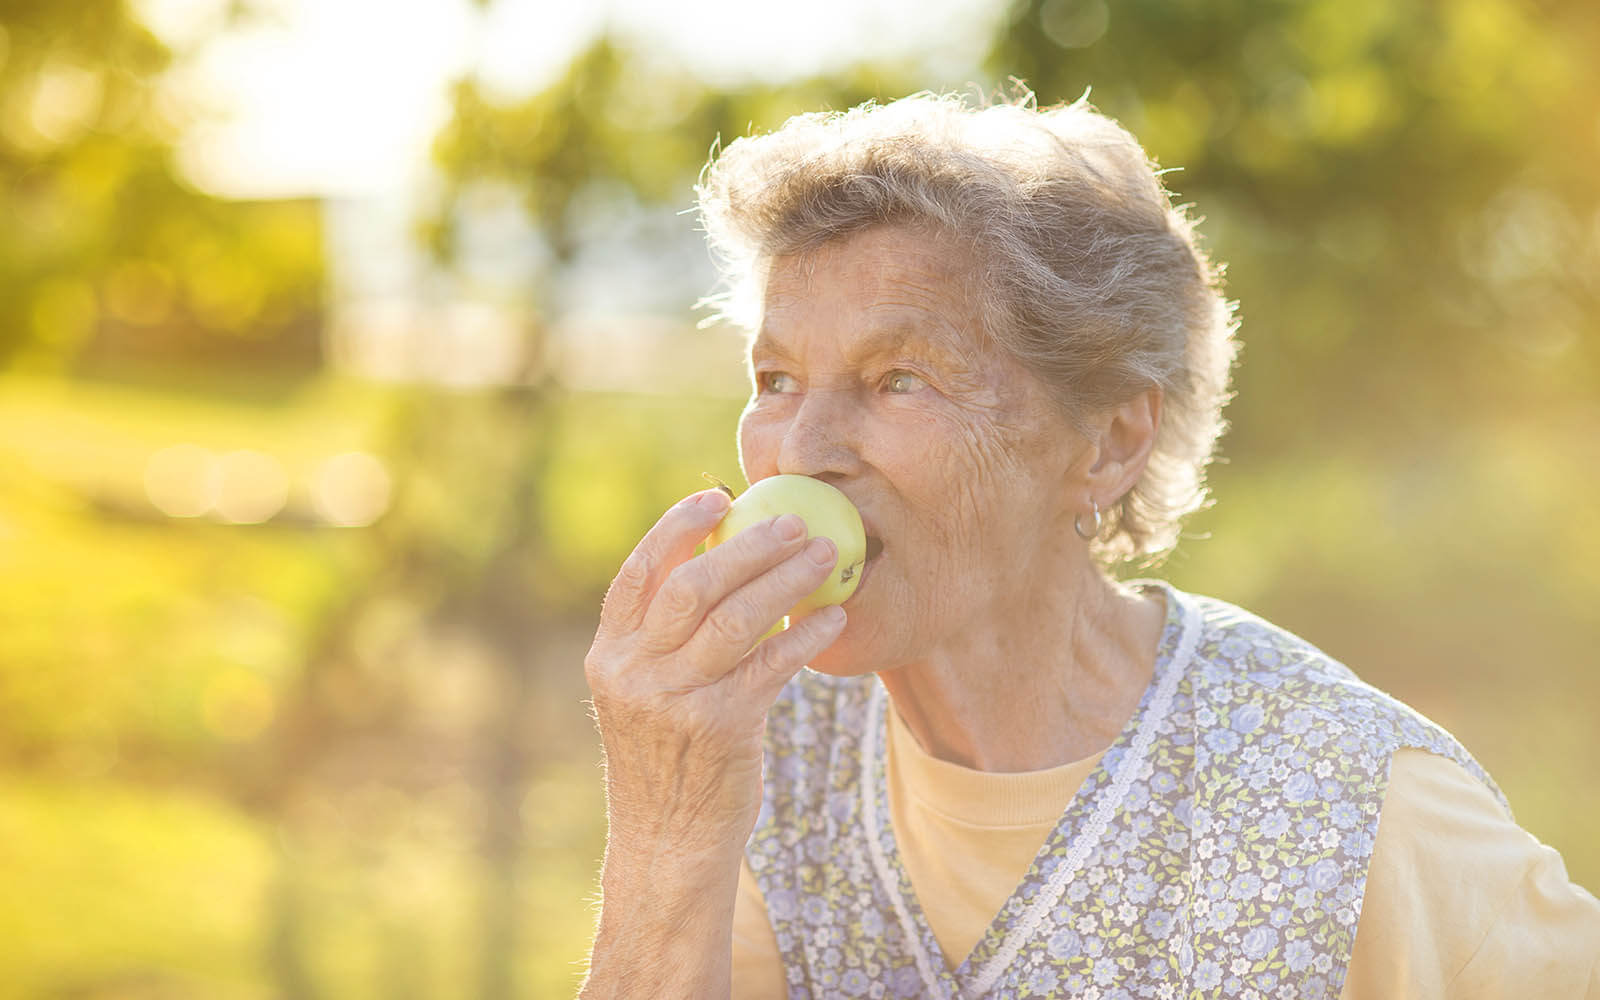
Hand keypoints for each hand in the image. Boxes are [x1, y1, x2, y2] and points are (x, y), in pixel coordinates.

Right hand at [584, 487, 846, 866]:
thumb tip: (715, 560)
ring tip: (826, 555)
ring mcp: (675, 700)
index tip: (717, 496)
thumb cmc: (665, 758)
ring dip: (786, 579)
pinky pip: (772, 664)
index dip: (676, 526)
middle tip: (794, 523)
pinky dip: (806, 634)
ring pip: (736, 618)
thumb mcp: (640, 696)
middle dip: (747, 545)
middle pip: (693, 586)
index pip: (639, 572)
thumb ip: (662, 639)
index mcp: (609, 656)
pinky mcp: (720, 727)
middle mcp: (634, 673)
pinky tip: (833, 616)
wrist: (666, 842)